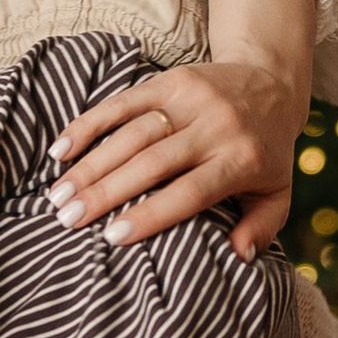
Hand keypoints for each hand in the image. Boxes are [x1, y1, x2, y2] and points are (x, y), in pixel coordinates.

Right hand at [52, 54, 306, 255]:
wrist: (272, 81)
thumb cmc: (267, 150)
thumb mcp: (278, 192)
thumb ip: (262, 227)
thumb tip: (239, 257)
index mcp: (241, 160)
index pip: (190, 192)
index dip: (150, 215)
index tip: (112, 238)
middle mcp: (215, 127)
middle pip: (152, 164)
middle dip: (106, 192)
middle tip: (68, 219)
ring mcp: (190, 99)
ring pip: (131, 134)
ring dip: (91, 165)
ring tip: (59, 195)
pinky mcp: (170, 81)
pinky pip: (123, 101)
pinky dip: (89, 124)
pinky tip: (62, 149)